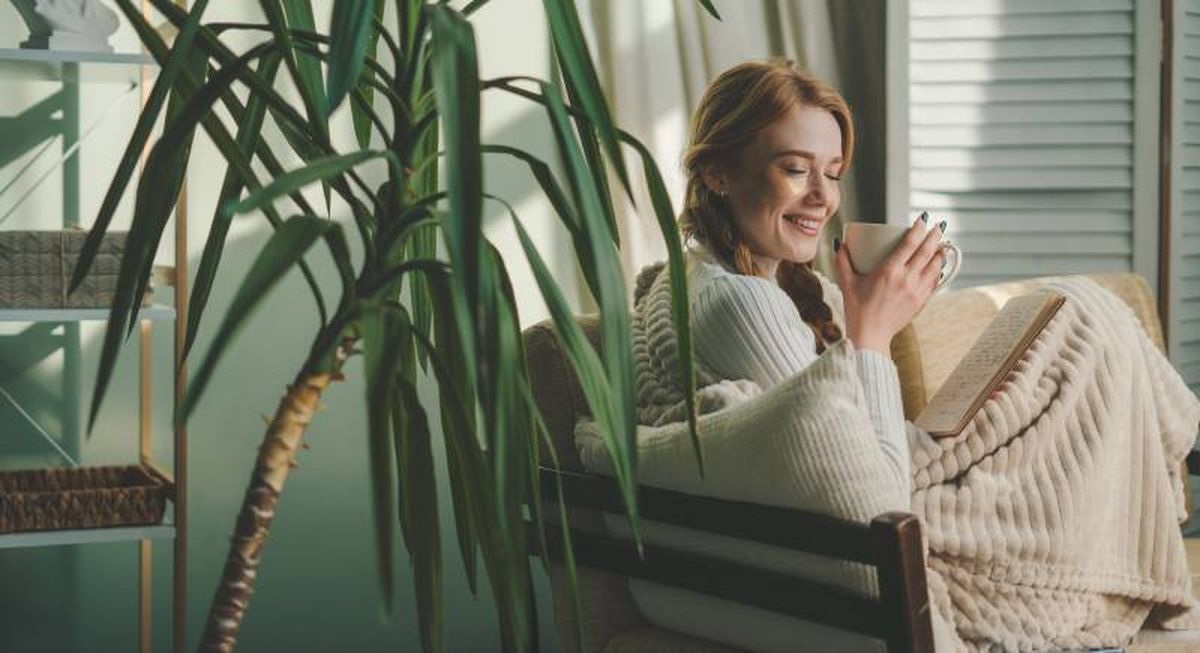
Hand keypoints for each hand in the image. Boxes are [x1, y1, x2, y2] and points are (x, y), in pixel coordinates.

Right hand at [834, 216, 946, 353]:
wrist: (870, 336)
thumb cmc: (857, 310)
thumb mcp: (846, 283)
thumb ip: (842, 261)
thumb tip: (839, 244)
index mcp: (888, 271)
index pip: (910, 243)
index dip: (919, 228)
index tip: (922, 218)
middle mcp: (906, 279)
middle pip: (928, 251)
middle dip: (935, 235)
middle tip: (937, 226)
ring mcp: (916, 291)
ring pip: (936, 266)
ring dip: (940, 252)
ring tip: (941, 244)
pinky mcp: (921, 301)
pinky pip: (935, 282)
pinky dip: (938, 271)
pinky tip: (938, 265)